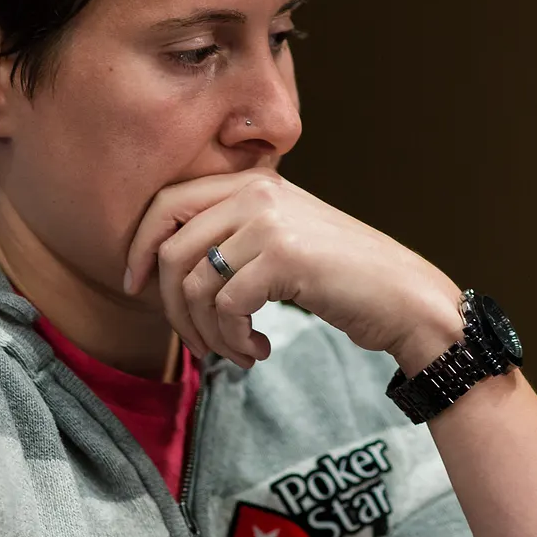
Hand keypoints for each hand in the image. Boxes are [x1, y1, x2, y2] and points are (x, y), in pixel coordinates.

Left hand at [124, 169, 463, 370]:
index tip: (132, 287)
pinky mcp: (282, 257)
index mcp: (252, 181)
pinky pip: (225, 308)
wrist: (404, 297)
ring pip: (194, 285)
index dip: (138, 247)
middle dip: (171, 307)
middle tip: (195, 344)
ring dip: (208, 334)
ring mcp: (268, 222)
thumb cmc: (343, 278)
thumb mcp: (282, 240)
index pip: (166, 203)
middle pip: (170, 249)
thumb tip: (159, 268)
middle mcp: (256, 192)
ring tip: (235, 355)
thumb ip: (231, 237)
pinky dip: (234, 340)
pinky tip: (259, 351)